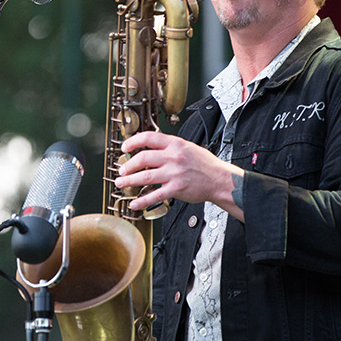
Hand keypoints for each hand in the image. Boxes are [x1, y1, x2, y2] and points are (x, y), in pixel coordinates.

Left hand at [114, 131, 243, 219]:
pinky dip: (142, 200)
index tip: (124, 147)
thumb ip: (169, 146)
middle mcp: (173, 157)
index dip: (132, 142)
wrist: (220, 179)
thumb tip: (150, 146)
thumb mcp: (187, 147)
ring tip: (121, 184)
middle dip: (127, 165)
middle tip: (121, 171)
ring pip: (145, 176)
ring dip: (129, 181)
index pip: (148, 137)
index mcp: (175, 144)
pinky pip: (155, 195)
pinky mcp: (176, 189)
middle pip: (142, 158)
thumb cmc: (204, 164)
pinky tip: (134, 203)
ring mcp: (174, 173)